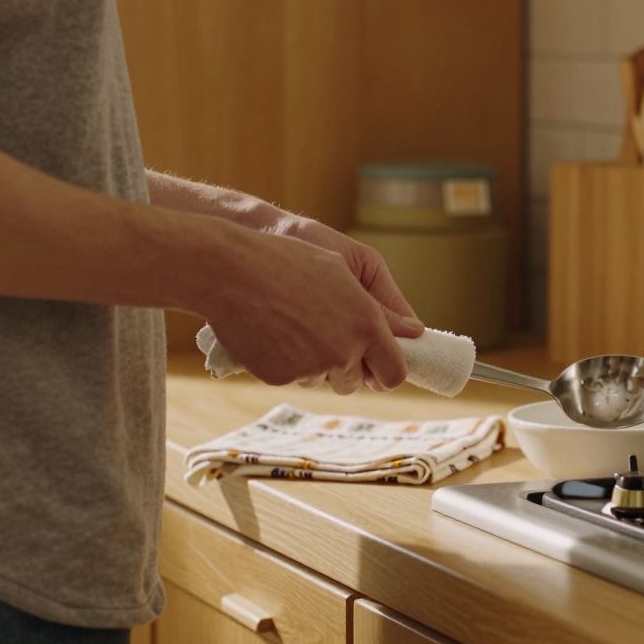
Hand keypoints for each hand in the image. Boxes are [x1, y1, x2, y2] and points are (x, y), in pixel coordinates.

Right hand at [201, 230, 409, 393]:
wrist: (230, 271)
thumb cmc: (289, 261)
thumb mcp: (342, 271)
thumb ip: (381, 307)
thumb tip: (413, 331)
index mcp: (366, 326)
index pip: (394, 373)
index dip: (388, 373)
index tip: (379, 367)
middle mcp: (343, 352)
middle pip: (356, 383)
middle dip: (347, 368)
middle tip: (328, 338)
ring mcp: (311, 368)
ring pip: (323, 381)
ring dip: (316, 364)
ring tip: (295, 325)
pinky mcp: (280, 378)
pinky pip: (293, 379)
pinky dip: (287, 364)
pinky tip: (274, 333)